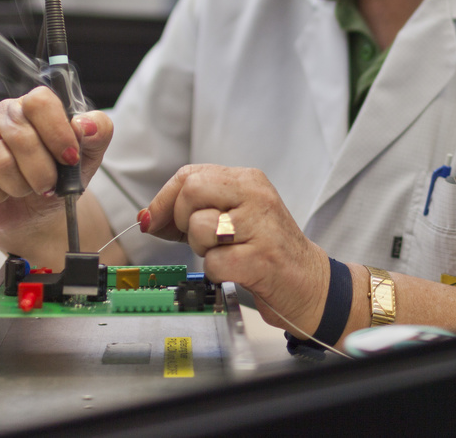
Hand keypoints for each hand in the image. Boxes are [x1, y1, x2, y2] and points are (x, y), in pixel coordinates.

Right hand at [0, 85, 112, 259]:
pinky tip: (3, 193)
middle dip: (41, 170)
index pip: (40, 101)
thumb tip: (86, 124)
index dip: (56, 131)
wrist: (36, 215)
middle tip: (49, 185)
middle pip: (20, 135)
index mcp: (35, 107)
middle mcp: (5, 115)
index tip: (70, 158)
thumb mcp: (87, 157)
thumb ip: (98, 132)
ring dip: (20, 185)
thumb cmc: (59, 179)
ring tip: (26, 188)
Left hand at [140, 164, 329, 335]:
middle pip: (191, 191)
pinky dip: (216, 272)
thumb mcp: (233, 216)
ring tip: (226, 253)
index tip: (156, 221)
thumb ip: (193, 211)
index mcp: (247, 180)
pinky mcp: (261, 259)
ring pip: (199, 227)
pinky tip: (235, 271)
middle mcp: (255, 196)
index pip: (189, 174)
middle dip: (183, 221)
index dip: (164, 200)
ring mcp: (260, 227)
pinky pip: (213, 263)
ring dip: (202, 250)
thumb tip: (147, 217)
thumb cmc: (264, 247)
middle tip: (202, 239)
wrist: (308, 281)